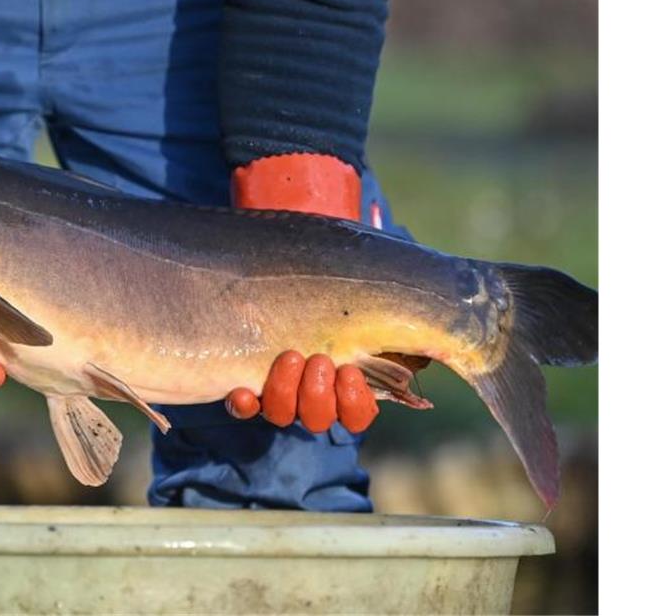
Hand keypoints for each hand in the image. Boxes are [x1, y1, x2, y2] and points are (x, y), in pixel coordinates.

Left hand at [225, 152, 378, 433]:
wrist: (293, 262)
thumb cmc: (341, 280)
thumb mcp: (374, 295)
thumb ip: (401, 316)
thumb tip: (438, 332)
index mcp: (347, 383)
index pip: (357, 416)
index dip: (354, 403)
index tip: (350, 372)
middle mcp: (312, 393)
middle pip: (318, 419)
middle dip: (319, 394)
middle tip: (320, 359)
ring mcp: (277, 390)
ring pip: (282, 413)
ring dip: (286, 390)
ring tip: (290, 355)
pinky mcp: (245, 379)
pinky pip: (243, 407)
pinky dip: (243, 404)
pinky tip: (242, 391)